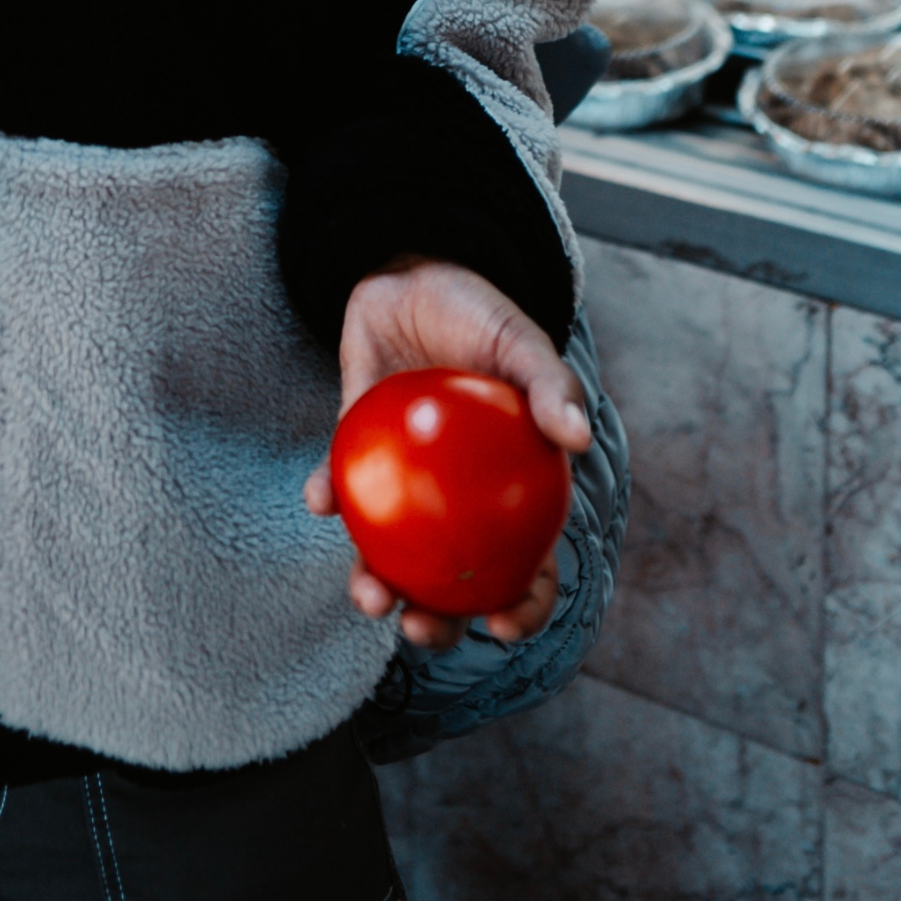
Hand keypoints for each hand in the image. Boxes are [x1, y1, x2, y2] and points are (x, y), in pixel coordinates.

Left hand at [305, 256, 589, 650]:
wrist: (411, 274)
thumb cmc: (479, 315)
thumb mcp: (519, 342)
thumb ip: (549, 386)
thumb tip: (579, 439)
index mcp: (510, 493)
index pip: (527, 567)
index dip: (521, 607)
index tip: (502, 625)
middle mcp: (457, 501)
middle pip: (451, 584)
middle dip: (436, 624)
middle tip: (417, 626)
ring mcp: (405, 482)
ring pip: (390, 554)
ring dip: (374, 582)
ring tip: (367, 591)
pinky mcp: (356, 453)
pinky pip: (340, 486)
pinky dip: (328, 495)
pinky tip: (321, 500)